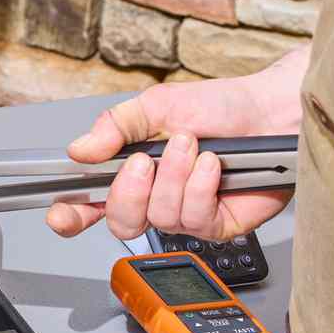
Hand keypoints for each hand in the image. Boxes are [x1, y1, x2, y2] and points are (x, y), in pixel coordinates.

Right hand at [45, 47, 308, 240]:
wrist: (272, 113)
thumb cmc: (220, 108)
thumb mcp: (158, 106)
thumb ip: (115, 126)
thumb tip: (80, 149)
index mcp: (130, 174)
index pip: (89, 205)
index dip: (70, 215)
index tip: (61, 212)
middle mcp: (154, 199)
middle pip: (119, 221)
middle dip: (130, 191)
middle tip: (146, 159)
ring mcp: (184, 215)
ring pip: (159, 218)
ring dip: (174, 178)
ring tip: (191, 147)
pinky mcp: (216, 226)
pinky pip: (193, 220)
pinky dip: (200, 187)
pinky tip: (212, 166)